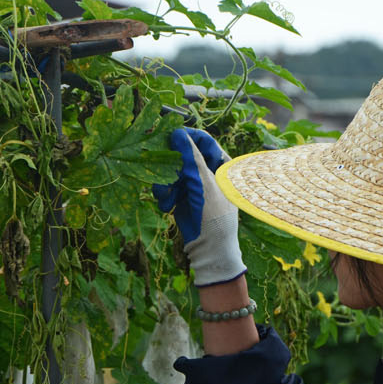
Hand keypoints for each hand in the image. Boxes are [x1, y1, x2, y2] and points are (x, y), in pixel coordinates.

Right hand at [153, 128, 245, 285]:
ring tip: (167, 196)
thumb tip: (178, 134)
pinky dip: (164, 194)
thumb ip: (191, 159)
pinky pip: (166, 185)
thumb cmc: (215, 216)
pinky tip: (167, 206)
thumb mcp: (204, 185)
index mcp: (222, 165)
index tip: (170, 136)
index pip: (204, 141)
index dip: (187, 137)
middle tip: (160, 166)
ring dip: (165, 182)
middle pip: (183, 154)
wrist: (209, 249)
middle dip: (171, 164)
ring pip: (171, 170)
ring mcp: (194, 184)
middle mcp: (208, 172)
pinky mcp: (181, 196)